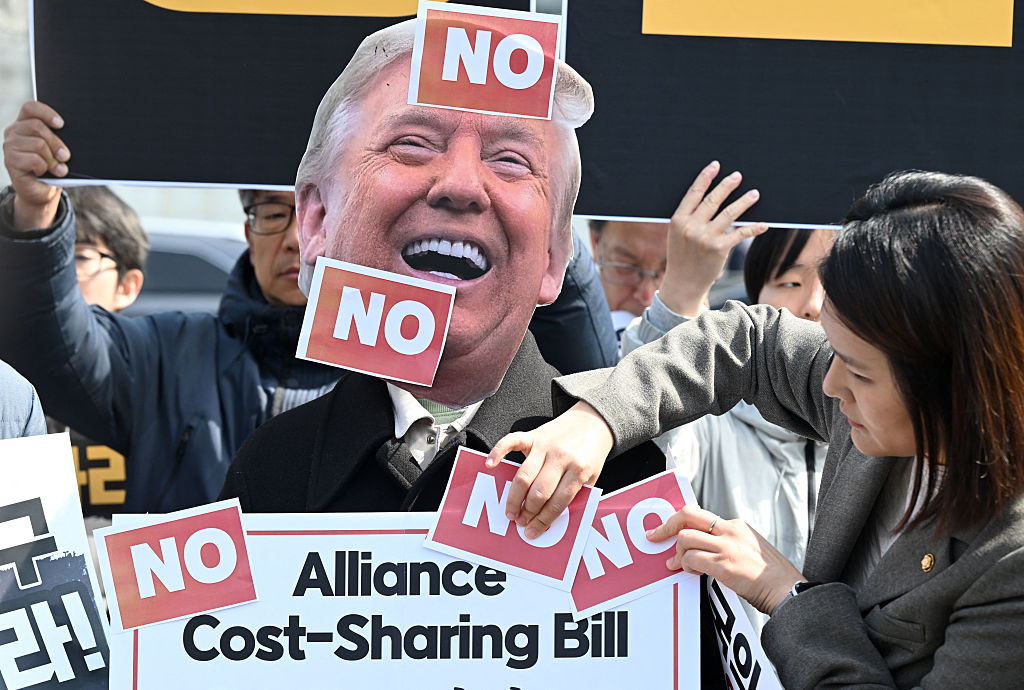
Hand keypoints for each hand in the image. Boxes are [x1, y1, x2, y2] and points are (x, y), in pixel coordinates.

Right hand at [2, 101, 67, 229]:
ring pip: (38, 144)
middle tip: (65, 156)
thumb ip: (56, 138)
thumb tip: (66, 134)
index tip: (61, 124)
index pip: (30, 107)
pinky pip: (34, 159)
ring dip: (52, 159)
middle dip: (56, 143)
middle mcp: (13, 132)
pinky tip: (43, 172)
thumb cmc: (51, 167)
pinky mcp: (10, 161)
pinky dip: (44, 167)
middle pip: (38, 126)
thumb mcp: (56, 150)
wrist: (42, 191)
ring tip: (56, 168)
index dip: (46, 113)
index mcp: (24, 124)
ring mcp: (9, 146)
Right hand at [485, 400, 612, 537]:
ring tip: (511, 512)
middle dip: (528, 512)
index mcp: (579, 470)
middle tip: (521, 523)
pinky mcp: (534, 435)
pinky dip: (498, 452)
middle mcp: (561, 458)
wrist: (592, 422)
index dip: (544, 521)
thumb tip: (549, 521)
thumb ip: (573, 496)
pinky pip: (511, 441)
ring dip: (514, 497)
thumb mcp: (591, 478)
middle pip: (538, 492)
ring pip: (524, 476)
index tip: (533, 532)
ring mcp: (545, 446)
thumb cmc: (590, 454)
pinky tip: (490, 465)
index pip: (558, 502)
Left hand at [646, 503, 804, 613]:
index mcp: (736, 525)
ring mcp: (727, 546)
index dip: (680, 523)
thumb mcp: (750, 548)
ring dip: (677, 554)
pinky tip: (690, 572)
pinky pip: (691, 559)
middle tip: (655, 536)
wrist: (788, 590)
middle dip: (666, 526)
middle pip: (688, 515)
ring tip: (679, 565)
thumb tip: (702, 549)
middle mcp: (730, 530)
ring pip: (685, 538)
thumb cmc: (771, 576)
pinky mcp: (724, 564)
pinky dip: (685, 566)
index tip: (668, 529)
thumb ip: (728, 544)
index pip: (700, 516)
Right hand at [658, 161, 767, 316]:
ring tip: (754, 194)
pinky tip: (763, 224)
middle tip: (738, 176)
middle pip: (713, 200)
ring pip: (729, 213)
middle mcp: (691, 227)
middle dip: (727, 185)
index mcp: (678, 220)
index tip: (715, 166)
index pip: (693, 194)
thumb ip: (689, 218)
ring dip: (744, 202)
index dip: (705, 178)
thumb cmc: (682, 258)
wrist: (683, 284)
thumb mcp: (677, 235)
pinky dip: (753, 228)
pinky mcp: (719, 249)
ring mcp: (705, 238)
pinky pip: (740, 233)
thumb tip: (709, 199)